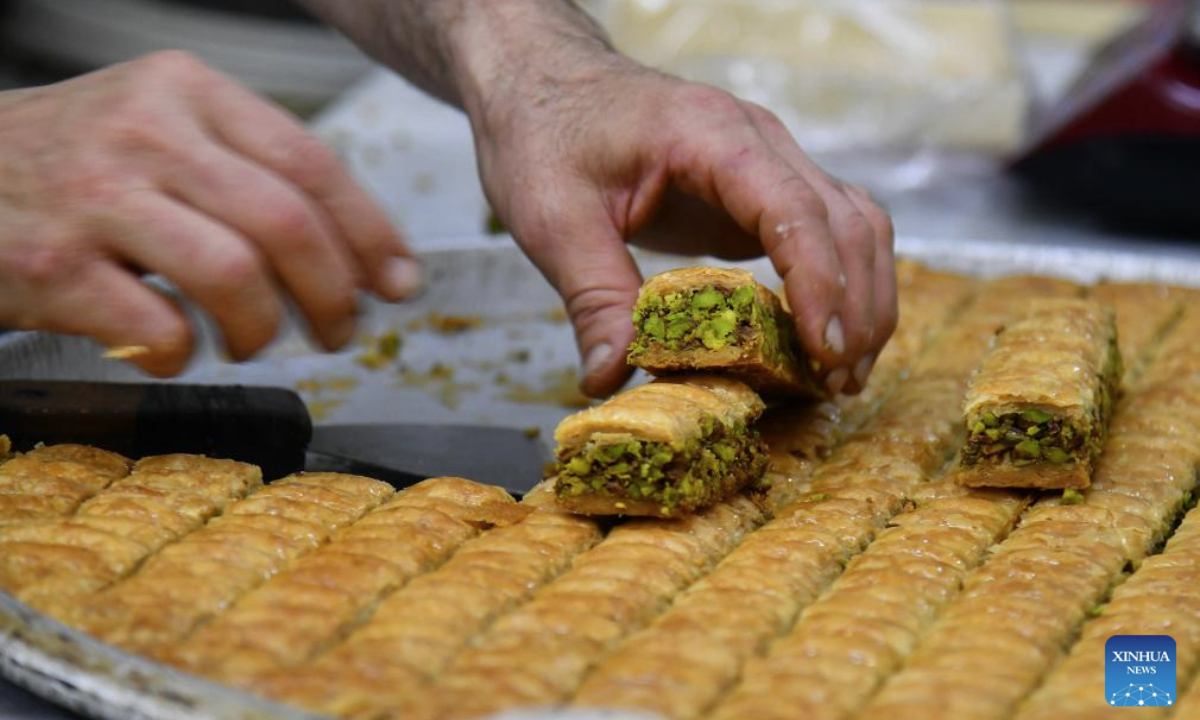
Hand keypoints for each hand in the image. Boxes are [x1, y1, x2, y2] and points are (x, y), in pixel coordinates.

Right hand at [0, 51, 418, 375]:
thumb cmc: (76, 164)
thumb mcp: (163, 129)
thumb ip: (251, 172)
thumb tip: (357, 252)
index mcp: (189, 91)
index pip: (312, 163)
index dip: (371, 234)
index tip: (399, 282)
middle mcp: (146, 130)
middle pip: (287, 221)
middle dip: (333, 294)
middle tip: (338, 332)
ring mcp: (95, 195)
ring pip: (233, 273)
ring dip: (263, 328)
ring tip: (252, 341)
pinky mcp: (52, 263)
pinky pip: (159, 327)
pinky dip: (185, 355)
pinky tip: (178, 349)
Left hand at [470, 52, 896, 397]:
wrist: (544, 83)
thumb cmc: (546, 133)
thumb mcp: (553, 218)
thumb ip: (593, 297)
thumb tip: (613, 378)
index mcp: (709, 135)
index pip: (792, 207)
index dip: (818, 282)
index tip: (822, 350)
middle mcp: (757, 140)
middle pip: (844, 219)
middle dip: (855, 305)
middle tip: (839, 381)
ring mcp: (768, 161)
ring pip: (854, 222)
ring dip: (864, 297)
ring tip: (845, 373)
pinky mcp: (761, 189)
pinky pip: (827, 230)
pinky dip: (841, 283)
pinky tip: (824, 339)